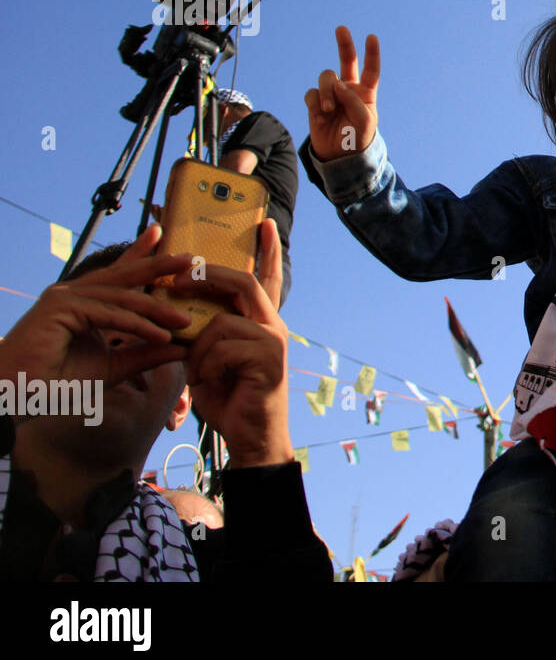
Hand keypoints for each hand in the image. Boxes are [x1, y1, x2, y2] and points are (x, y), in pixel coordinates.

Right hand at [0, 224, 191, 390]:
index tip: (162, 237)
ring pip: (122, 298)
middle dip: (158, 266)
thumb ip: (144, 354)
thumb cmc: (58, 384)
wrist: (18, 398)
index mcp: (84, 303)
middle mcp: (74, 294)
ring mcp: (65, 297)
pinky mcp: (60, 308)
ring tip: (185, 320)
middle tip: (189, 259)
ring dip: (156, 309)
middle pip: (124, 276)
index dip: (142, 256)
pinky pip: (110, 313)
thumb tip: (181, 348)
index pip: (119, 276)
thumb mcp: (114, 366)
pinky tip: (161, 335)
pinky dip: (137, 325)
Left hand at [176, 220, 292, 467]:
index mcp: (260, 322)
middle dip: (206, 275)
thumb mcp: (209, 357)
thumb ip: (205, 330)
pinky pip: (223, 346)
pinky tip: (208, 382)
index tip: (265, 222)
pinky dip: (205, 365)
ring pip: (223, 320)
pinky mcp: (268, 359)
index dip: (267, 249)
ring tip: (196, 371)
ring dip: (198, 346)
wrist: (250, 436)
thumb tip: (178, 305)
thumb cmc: (228, 397)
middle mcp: (272, 325)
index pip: (267, 278)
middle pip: (242, 282)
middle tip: (178, 277)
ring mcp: (273, 340)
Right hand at [305, 25, 379, 161]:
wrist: (339, 156)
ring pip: (326, 77)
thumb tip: (339, 84)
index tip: (371, 37)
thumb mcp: (364, 122)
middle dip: (344, 44)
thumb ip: (355, 101)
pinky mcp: (315, 103)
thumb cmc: (357, 138)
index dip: (372, 54)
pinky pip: (312, 93)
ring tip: (329, 109)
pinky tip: (320, 113)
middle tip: (341, 29)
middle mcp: (348, 89)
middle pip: (346, 61)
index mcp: (365, 92)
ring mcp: (331, 95)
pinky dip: (316, 101)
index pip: (371, 70)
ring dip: (327, 91)